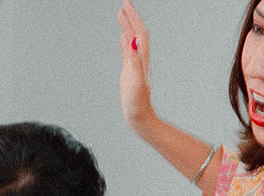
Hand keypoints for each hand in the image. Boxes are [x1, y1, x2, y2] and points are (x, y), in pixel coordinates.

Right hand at [117, 0, 156, 133]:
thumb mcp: (136, 81)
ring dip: (127, 26)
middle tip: (124, 3)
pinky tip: (122, 36)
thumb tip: (134, 41)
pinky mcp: (129, 72)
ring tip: (121, 14)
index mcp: (142, 59)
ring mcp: (134, 65)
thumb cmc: (137, 103)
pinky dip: (125, 41)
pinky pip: (127, 52)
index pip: (139, 32)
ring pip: (131, 40)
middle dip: (131, 17)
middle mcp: (140, 59)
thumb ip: (135, 60)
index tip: (126, 5)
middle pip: (136, 33)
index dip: (133, 18)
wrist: (139, 117)